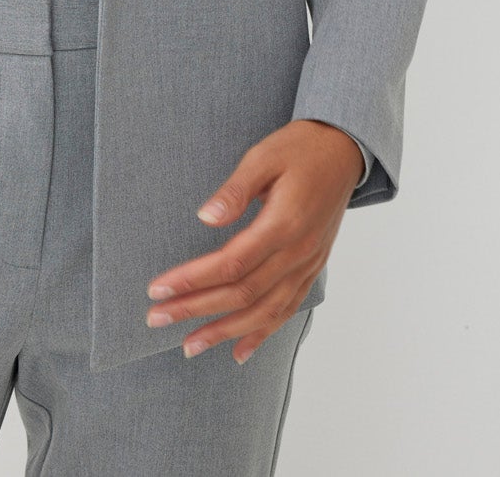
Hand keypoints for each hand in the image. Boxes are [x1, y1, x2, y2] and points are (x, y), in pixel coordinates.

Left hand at [144, 119, 362, 362]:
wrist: (343, 151)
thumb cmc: (299, 148)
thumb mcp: (263, 156)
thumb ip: (235, 190)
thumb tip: (205, 217)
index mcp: (284, 224)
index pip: (231, 263)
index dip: (192, 279)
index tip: (157, 289)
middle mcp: (298, 252)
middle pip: (242, 293)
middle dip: (196, 309)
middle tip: (156, 318)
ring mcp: (308, 265)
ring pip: (264, 311)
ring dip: (225, 332)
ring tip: (190, 346)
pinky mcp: (312, 268)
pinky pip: (287, 310)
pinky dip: (262, 334)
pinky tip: (239, 351)